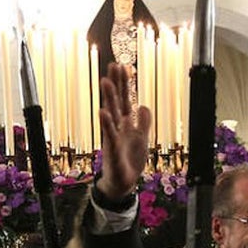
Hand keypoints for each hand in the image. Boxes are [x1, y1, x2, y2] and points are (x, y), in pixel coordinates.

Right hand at [97, 62, 151, 202]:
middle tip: (113, 65)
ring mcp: (113, 136)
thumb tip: (142, 104)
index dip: (125, 84)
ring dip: (108, 98)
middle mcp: (118, 126)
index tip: (123, 66)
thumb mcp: (142, 138)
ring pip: (111, 113)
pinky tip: (103, 111)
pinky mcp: (112, 149)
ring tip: (105, 81)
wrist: (123, 182)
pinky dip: (106, 123)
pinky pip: (109, 134)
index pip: (125, 98)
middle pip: (117, 101)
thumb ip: (144, 121)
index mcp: (126, 123)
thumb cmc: (130, 159)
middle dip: (116, 84)